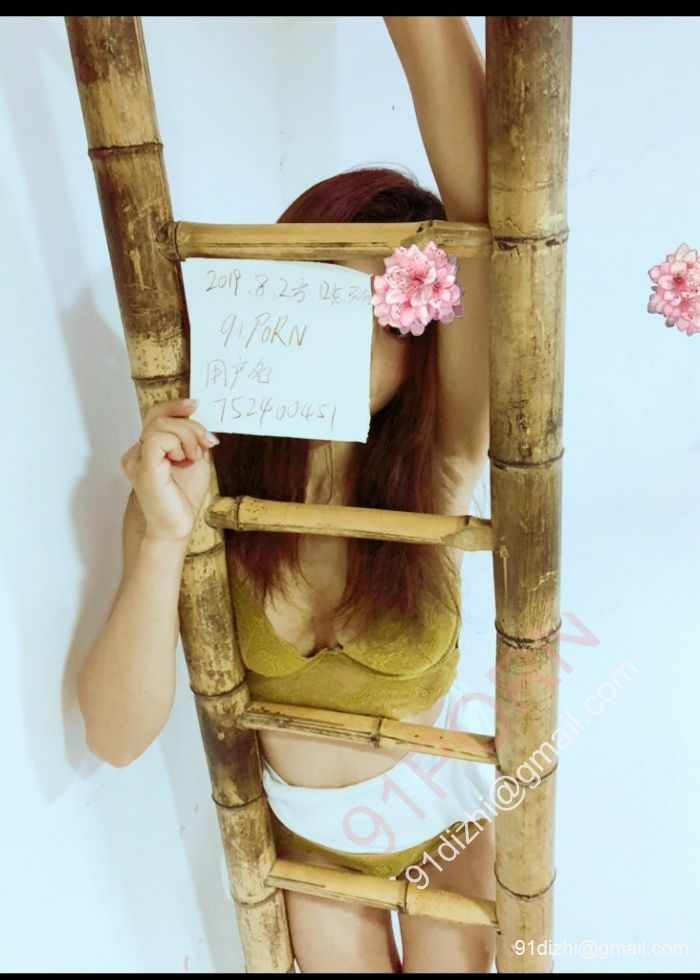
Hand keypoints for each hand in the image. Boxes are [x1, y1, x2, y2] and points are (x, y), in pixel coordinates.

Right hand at [120, 398, 219, 541]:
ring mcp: (136, 459)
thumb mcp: (194, 459)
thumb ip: (192, 439)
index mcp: (148, 448)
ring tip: (195, 457)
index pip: (155, 415)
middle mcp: (137, 451)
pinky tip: (183, 460)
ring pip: (159, 425)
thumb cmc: (183, 498)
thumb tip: (196, 417)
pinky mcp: (142, 468)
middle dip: (190, 424)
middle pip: (159, 416)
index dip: (174, 406)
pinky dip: (176, 444)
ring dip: (186, 436)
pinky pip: (156, 439)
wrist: (176, 527)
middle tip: (207, 443)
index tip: (195, 404)